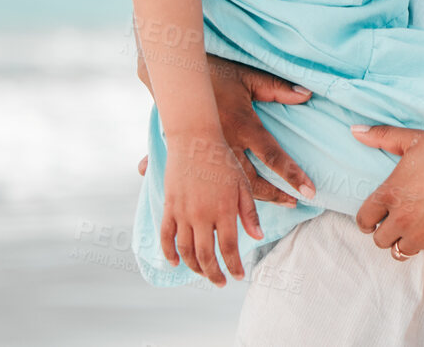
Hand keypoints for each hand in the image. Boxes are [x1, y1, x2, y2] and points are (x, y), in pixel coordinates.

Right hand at [137, 55, 315, 206]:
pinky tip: (226, 211)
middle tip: (294, 203)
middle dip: (274, 195)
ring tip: (270, 210)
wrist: (178, 78)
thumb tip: (307, 94)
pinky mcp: (193, 158)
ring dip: (250, 202)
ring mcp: (208, 153)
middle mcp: (225, 144)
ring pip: (230, 188)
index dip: (291, 175)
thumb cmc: (217, 74)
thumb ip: (278, 89)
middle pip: (251, 181)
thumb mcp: (250, 78)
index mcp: (242, 125)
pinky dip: (220, 198)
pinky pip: (209, 184)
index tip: (308, 190)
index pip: (272, 156)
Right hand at [159, 129, 261, 285]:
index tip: (238, 276)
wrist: (195, 140)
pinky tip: (175, 263)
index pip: (229, 248)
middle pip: (206, 255)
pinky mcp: (169, 207)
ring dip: (194, 267)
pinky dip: (169, 252)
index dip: (233, 265)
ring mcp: (183, 213)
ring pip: (186, 250)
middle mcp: (202, 215)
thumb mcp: (242, 185)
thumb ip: (249, 213)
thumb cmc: (223, 161)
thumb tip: (257, 237)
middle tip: (220, 283)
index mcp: (224, 210)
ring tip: (204, 274)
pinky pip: (166, 236)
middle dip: (214, 273)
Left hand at [353, 125, 423, 266]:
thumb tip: (354, 131)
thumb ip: (382, 136)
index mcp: (390, 194)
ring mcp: (422, 236)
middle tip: (401, 223)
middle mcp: (402, 219)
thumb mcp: (416, 140)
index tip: (375, 219)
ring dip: (408, 242)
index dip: (368, 220)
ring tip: (419, 230)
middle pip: (380, 240)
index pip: (363, 220)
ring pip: (401, 252)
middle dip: (388, 232)